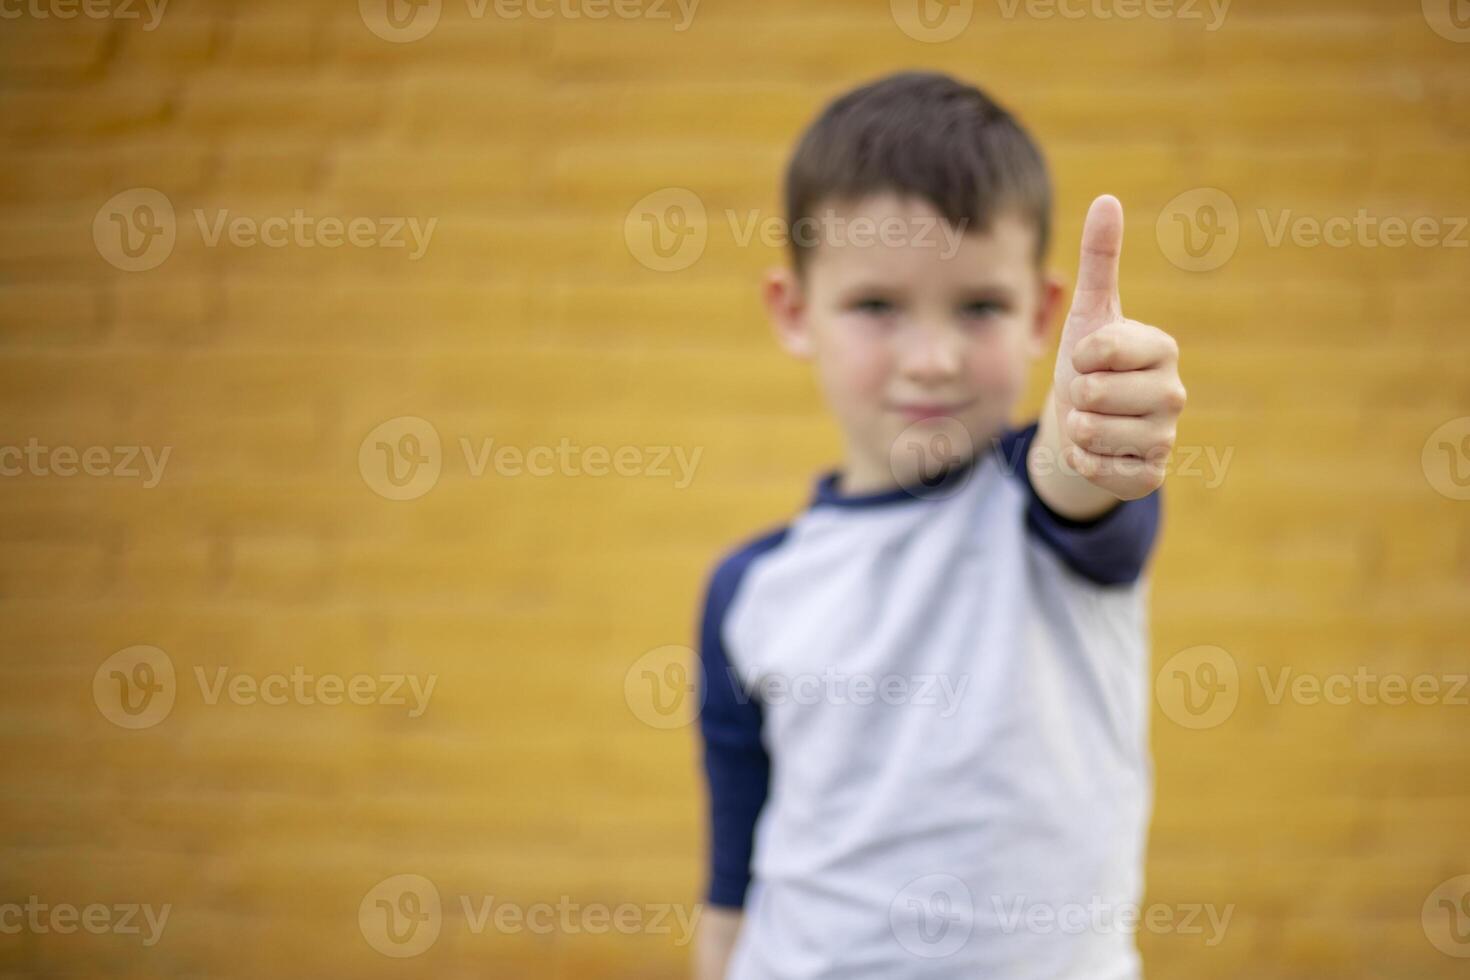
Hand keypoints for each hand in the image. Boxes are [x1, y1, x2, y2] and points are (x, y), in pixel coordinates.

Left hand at [1051, 195, 1186, 499]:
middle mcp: (1174, 393)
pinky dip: (1083, 462)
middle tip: (1086, 392)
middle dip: (1074, 394)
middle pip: (1094, 396)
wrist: (1080, 421)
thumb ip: (1099, 258)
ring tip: (1088, 419)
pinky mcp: (1150, 475)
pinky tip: (1093, 450)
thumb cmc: (1086, 362)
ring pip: (1094, 434)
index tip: (1086, 357)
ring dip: (1076, 429)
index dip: (1078, 357)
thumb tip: (1107, 199)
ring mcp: (1165, 437)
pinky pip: (1101, 470)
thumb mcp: (1087, 311)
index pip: (1101, 351)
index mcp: (1162, 349)